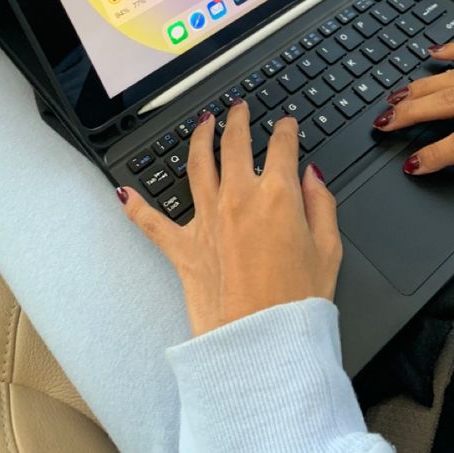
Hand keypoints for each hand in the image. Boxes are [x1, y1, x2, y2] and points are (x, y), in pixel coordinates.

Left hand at [117, 101, 342, 334]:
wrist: (263, 343)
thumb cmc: (298, 303)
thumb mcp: (329, 249)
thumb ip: (321, 203)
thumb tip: (311, 175)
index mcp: (278, 196)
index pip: (282, 146)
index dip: (286, 130)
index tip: (287, 125)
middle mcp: (238, 199)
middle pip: (233, 144)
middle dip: (237, 121)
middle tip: (239, 109)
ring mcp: (207, 221)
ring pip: (196, 165)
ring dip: (198, 139)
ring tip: (202, 124)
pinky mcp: (184, 248)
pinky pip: (152, 223)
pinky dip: (136, 207)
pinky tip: (124, 193)